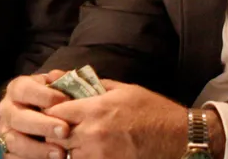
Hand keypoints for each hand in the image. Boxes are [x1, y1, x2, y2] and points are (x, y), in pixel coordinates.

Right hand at [0, 71, 71, 158]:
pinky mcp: (6, 150)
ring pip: (14, 141)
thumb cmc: (52, 100)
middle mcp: (7, 109)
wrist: (42, 116)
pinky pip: (12, 158)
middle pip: (18, 118)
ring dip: (38, 149)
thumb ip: (59, 82)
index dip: (44, 95)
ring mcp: (5, 131)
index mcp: (17, 89)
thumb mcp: (56, 86)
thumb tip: (58, 77)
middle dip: (42, 126)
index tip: (65, 101)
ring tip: (60, 154)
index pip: (24, 89)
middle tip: (65, 131)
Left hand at [48, 81, 192, 158]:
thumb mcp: (122, 89)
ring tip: (71, 140)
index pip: (54, 112)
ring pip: (67, 154)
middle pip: (56, 135)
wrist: (179, 137)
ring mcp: (100, 155)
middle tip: (56, 127)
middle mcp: (93, 134)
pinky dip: (81, 156)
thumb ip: (90, 84)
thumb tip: (62, 76)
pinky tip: (87, 150)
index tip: (51, 109)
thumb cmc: (152, 109)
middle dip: (53, 130)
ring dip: (66, 147)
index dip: (48, 111)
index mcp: (95, 110)